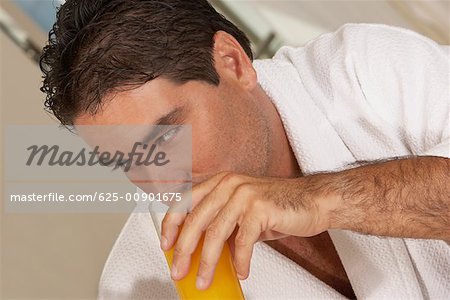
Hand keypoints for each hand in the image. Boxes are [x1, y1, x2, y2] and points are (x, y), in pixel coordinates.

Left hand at [160, 172, 333, 289]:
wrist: (312, 201)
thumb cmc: (277, 206)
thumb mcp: (242, 211)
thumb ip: (222, 224)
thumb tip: (201, 249)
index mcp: (220, 182)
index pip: (185, 202)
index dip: (171, 225)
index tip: (166, 244)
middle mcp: (229, 184)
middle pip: (196, 220)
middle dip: (184, 250)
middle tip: (179, 270)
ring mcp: (244, 194)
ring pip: (215, 234)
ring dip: (207, 262)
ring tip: (204, 280)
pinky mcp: (259, 208)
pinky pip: (242, 242)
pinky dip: (240, 261)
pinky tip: (241, 271)